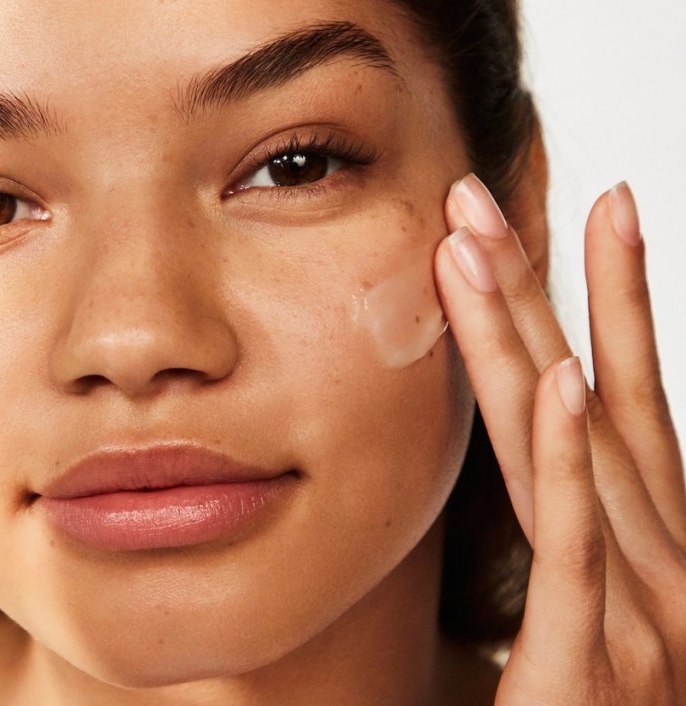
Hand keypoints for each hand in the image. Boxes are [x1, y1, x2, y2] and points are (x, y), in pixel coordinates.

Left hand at [435, 174, 685, 703]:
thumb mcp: (598, 624)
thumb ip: (576, 547)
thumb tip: (549, 459)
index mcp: (646, 545)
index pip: (617, 397)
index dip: (600, 299)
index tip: (583, 207)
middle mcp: (655, 558)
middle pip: (586, 395)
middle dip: (536, 288)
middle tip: (481, 193)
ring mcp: (639, 607)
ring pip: (572, 447)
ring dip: (526, 338)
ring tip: (480, 245)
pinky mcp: (596, 665)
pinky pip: (580, 550)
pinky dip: (572, 466)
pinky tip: (560, 385)